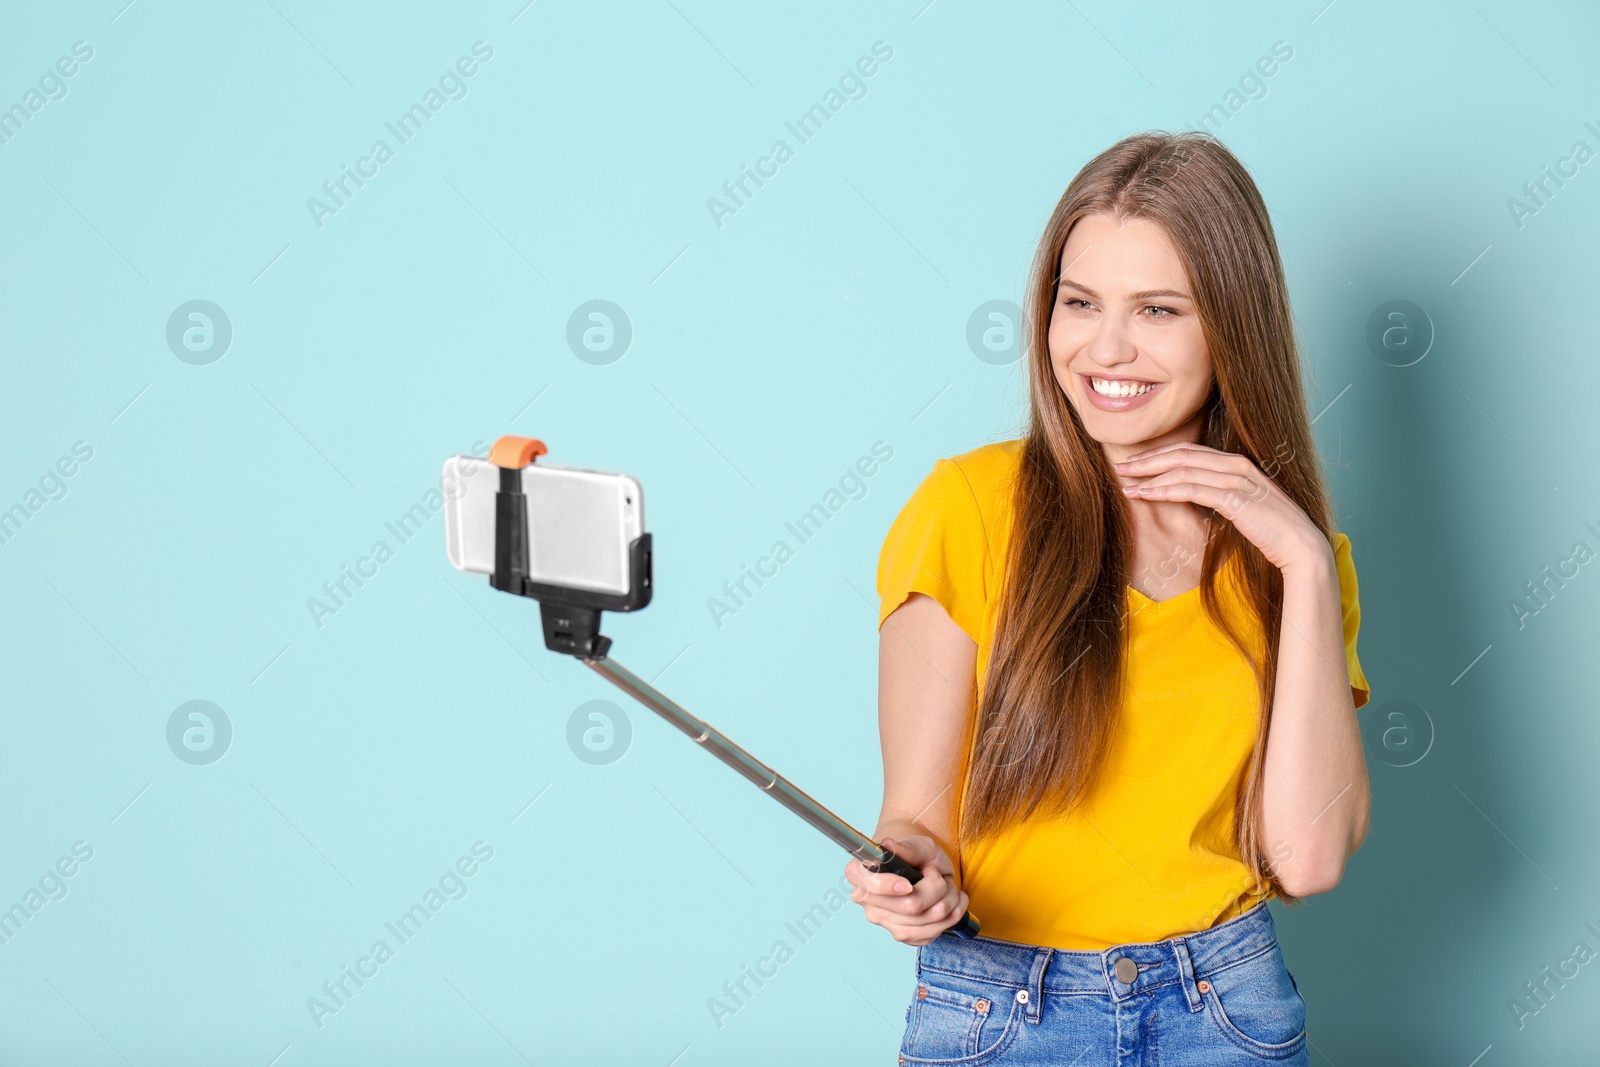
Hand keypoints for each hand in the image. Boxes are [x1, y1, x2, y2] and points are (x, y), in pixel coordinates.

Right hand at [842, 836, 968, 946]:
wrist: (924, 867)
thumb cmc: (917, 854)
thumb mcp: (918, 845)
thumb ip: (905, 847)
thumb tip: (888, 845)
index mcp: (860, 875)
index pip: (870, 889)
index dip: (890, 887)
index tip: (908, 884)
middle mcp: (868, 902)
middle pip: (909, 907)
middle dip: (935, 888)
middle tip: (936, 874)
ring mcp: (885, 923)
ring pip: (927, 921)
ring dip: (947, 901)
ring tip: (945, 886)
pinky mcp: (904, 937)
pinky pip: (934, 933)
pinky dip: (950, 916)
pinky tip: (947, 901)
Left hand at [1113, 442, 1328, 573]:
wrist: (1302, 547)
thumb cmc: (1272, 532)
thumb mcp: (1242, 508)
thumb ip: (1220, 497)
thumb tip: (1193, 499)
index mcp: (1238, 464)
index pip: (1191, 452)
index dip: (1161, 456)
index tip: (1137, 464)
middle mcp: (1236, 466)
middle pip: (1183, 455)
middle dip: (1149, 461)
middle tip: (1122, 468)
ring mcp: (1237, 480)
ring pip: (1183, 470)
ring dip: (1150, 476)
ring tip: (1126, 484)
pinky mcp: (1235, 498)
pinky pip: (1192, 489)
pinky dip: (1165, 490)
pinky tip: (1145, 495)